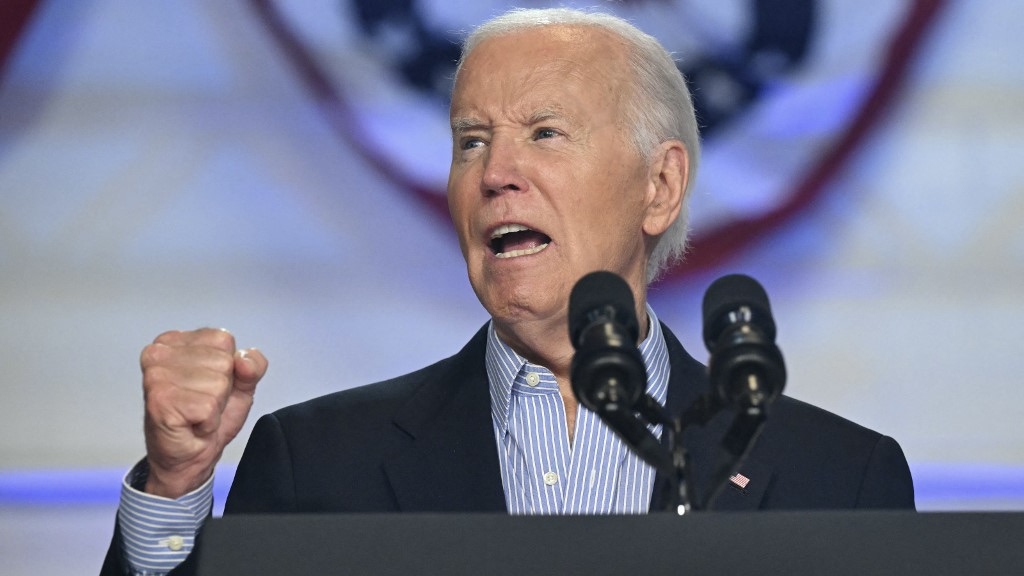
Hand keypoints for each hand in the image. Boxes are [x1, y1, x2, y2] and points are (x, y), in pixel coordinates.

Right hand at [140, 328, 267, 497]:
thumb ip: (252, 366)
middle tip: (201, 404)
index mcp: (176, 341)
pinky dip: (208, 421)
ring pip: (218, 383)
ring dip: (214, 406)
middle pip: (223, 361)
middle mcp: (160, 353)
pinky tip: (191, 424)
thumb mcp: (240, 385)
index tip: (207, 386)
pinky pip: (208, 406)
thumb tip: (244, 360)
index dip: (228, 369)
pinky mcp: (160, 400)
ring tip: (196, 414)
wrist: (189, 458)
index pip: (223, 339)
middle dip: (221, 389)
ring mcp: (157, 376)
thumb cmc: (206, 418)